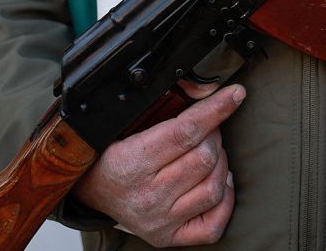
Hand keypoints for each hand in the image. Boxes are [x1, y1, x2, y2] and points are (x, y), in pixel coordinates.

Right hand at [72, 84, 245, 245]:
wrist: (90, 191)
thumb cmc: (113, 152)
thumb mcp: (129, 122)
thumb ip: (168, 102)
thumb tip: (209, 90)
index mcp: (133, 163)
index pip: (186, 132)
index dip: (215, 109)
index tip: (236, 94)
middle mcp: (148, 197)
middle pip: (205, 158)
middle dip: (213, 135)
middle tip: (205, 130)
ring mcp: (160, 220)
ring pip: (214, 187)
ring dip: (220, 163)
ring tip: (208, 154)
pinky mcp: (169, 237)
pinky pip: (214, 223)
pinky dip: (224, 199)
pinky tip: (217, 182)